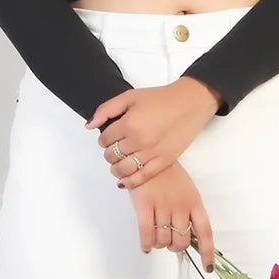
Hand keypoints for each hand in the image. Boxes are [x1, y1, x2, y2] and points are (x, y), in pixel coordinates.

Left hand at [84, 75, 220, 187]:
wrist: (189, 104)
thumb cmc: (161, 98)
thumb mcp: (130, 97)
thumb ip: (106, 110)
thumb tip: (90, 125)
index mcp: (128, 124)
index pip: (105, 140)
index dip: (103, 139)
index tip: (108, 138)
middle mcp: (138, 141)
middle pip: (112, 155)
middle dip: (109, 153)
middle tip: (114, 149)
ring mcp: (151, 153)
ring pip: (123, 169)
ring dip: (116, 168)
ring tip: (118, 163)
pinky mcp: (163, 162)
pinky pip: (141, 178)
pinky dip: (129, 182)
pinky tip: (124, 180)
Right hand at [125, 163, 216, 272]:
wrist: (146, 155)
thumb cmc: (167, 174)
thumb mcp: (187, 190)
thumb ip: (189, 211)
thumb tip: (187, 235)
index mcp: (194, 202)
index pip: (205, 232)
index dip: (207, 252)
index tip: (208, 267)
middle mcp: (180, 206)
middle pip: (181, 241)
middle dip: (175, 247)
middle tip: (169, 242)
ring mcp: (162, 206)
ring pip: (163, 240)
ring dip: (160, 244)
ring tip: (156, 239)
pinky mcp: (144, 206)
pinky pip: (147, 234)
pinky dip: (147, 244)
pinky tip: (146, 246)